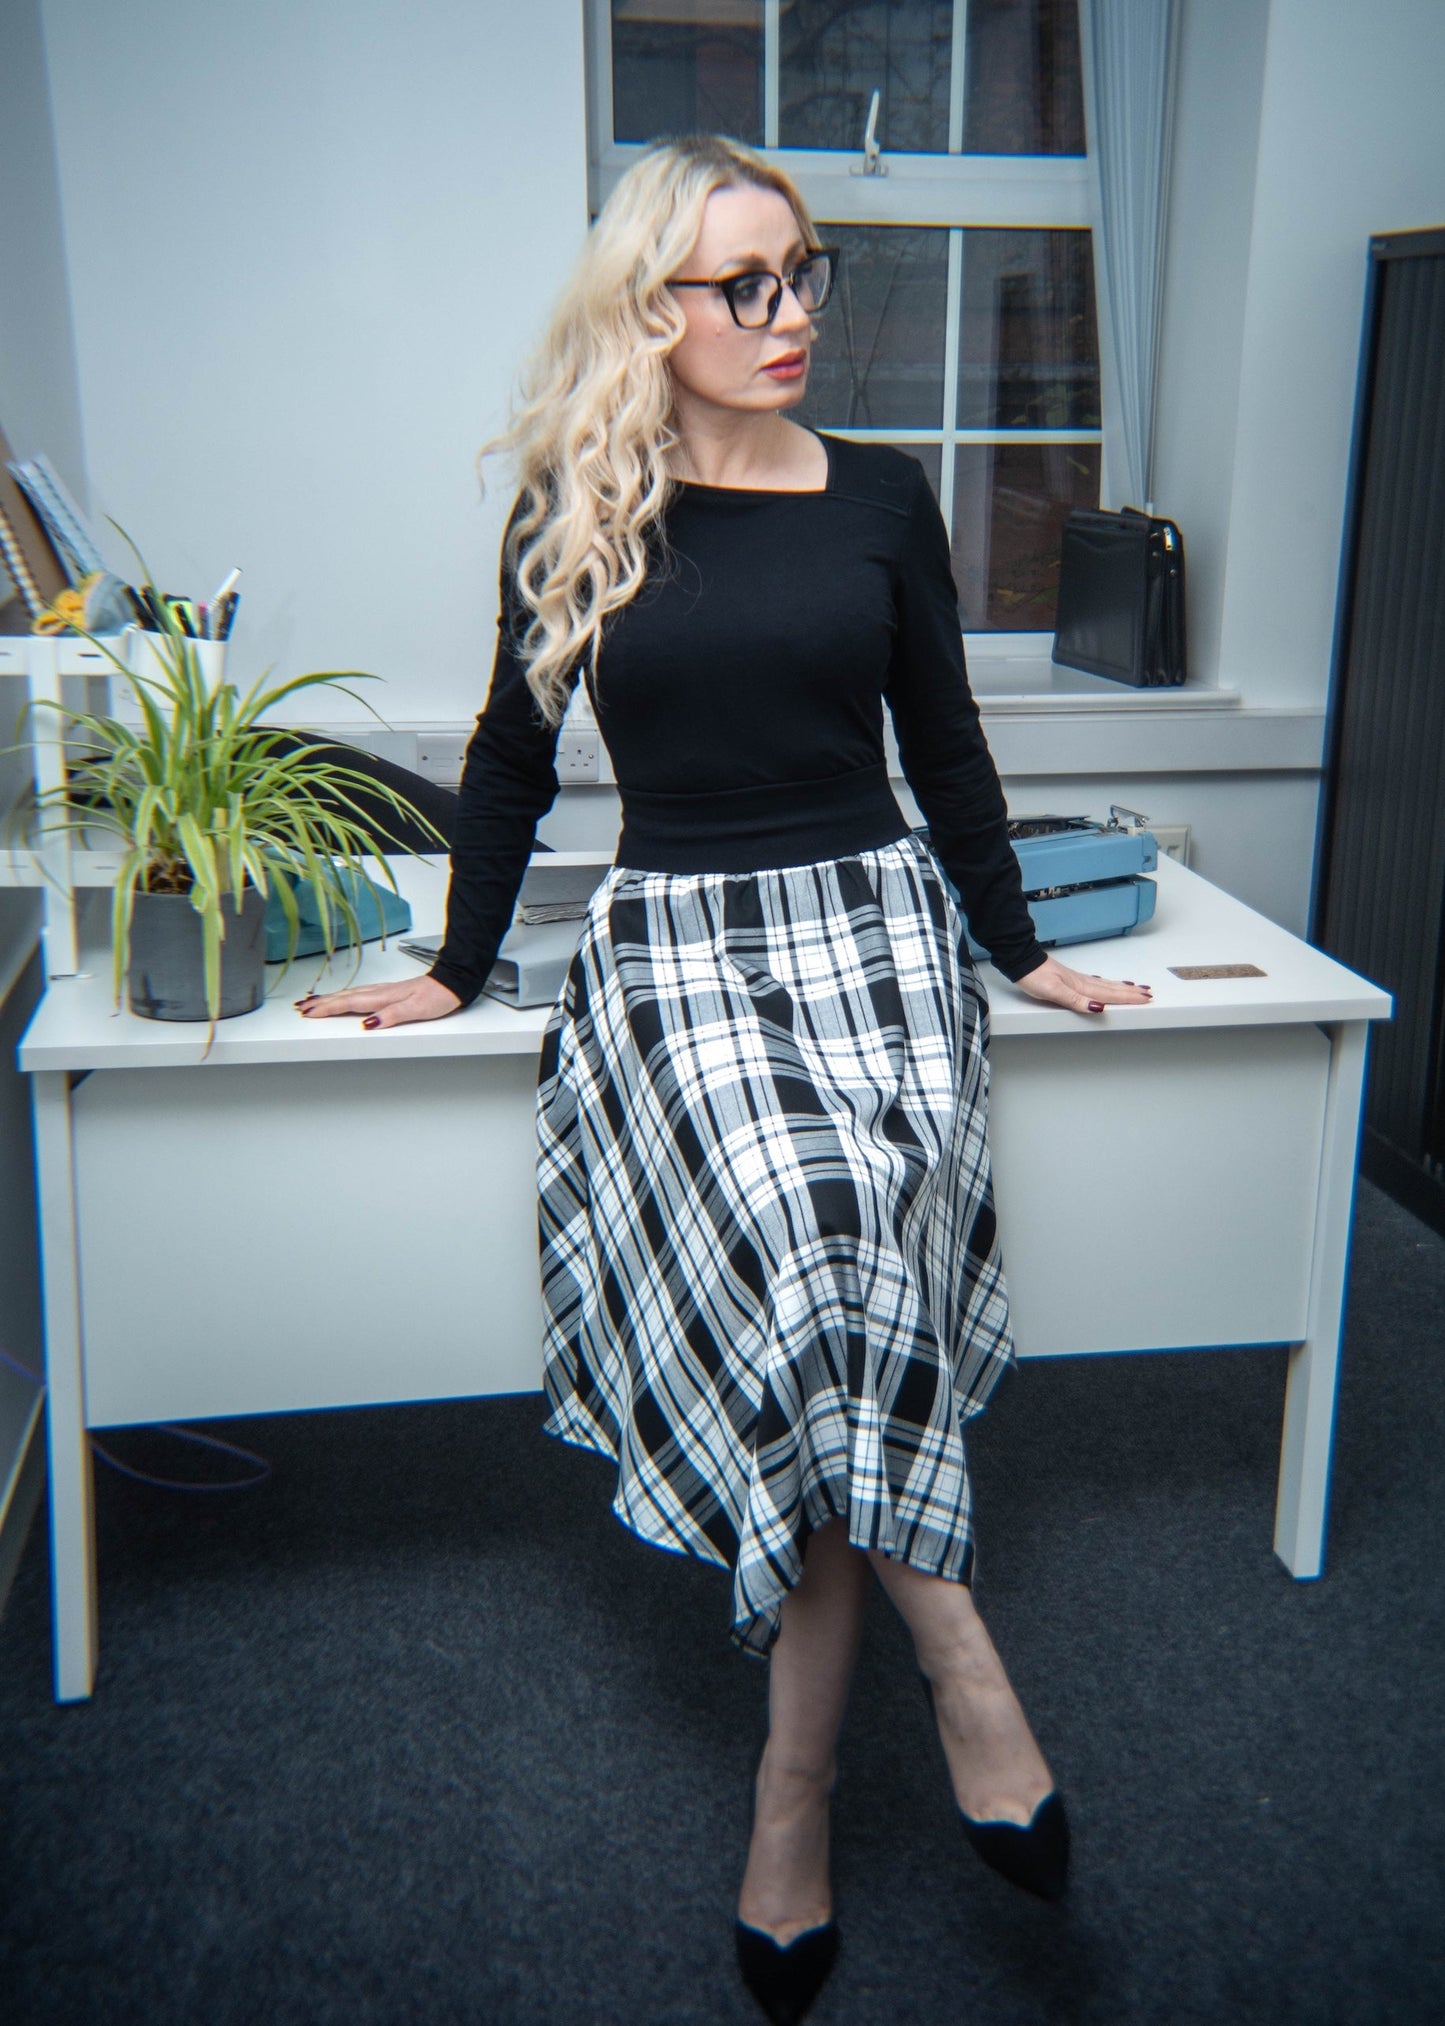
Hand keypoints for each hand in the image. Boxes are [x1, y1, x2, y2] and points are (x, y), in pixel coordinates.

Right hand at [295, 975, 462, 1029]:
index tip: (309, 1013)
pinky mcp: (390, 991)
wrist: (452, 982)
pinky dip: (346, 995)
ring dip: (330, 998)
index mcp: (383, 997)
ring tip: (313, 1001)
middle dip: (322, 1003)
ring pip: (350, 994)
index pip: (349, 1004)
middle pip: (345, 997)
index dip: (327, 1009)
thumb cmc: (438, 996)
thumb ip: (392, 1016)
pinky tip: (344, 997)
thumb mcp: (417, 1010)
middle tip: (302, 1009)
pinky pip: (360, 993)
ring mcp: (384, 990)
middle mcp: (381, 992)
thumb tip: (369, 1023)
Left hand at [1009, 953, 1151, 1014]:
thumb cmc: (1034, 977)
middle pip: (1112, 988)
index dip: (1128, 997)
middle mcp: (1082, 982)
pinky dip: (1105, 984)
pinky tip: (1105, 985)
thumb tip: (1098, 1008)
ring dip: (1121, 988)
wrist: (1022, 961)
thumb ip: (1076, 1000)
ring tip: (1135, 988)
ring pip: (1105, 985)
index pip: (1110, 994)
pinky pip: (1095, 983)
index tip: (1145, 998)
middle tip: (1148, 994)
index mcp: (1081, 986)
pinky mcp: (1069, 979)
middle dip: (1131, 993)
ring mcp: (1076, 980)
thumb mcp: (1054, 992)